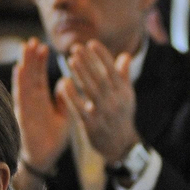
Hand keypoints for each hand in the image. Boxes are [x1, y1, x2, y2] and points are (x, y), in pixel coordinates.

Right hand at [11, 38, 69, 175]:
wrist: (45, 158)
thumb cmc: (52, 138)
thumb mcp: (63, 115)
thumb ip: (63, 99)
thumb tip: (66, 82)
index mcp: (41, 100)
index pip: (40, 77)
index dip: (40, 62)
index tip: (42, 46)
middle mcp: (31, 101)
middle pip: (30, 75)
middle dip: (30, 58)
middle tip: (31, 40)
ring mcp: (26, 106)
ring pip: (24, 81)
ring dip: (24, 64)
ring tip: (25, 48)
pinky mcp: (23, 114)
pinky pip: (21, 95)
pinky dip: (20, 81)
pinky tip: (20, 68)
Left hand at [62, 40, 139, 162]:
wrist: (119, 146)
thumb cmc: (121, 116)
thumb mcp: (127, 96)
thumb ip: (124, 76)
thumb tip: (125, 55)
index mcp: (124, 93)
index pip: (113, 70)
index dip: (102, 56)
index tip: (91, 43)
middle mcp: (115, 102)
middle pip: (100, 78)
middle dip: (88, 61)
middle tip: (76, 48)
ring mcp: (103, 114)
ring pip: (91, 90)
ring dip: (80, 74)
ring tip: (70, 60)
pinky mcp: (91, 125)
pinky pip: (79, 108)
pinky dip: (71, 95)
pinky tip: (63, 83)